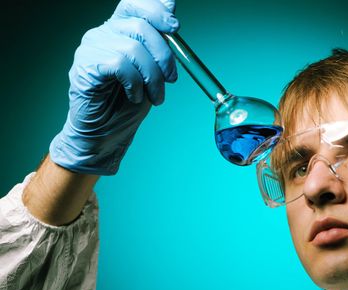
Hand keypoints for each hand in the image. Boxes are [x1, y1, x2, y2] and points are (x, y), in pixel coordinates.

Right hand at [49, 0, 178, 174]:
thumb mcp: (153, 71)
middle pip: (140, 26)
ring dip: (153, 77)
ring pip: (132, 49)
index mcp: (119, 29)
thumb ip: (159, 45)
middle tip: (171, 80)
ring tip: (155, 96)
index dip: (157, 9)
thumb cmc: (128, 103)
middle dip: (164, 56)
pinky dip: (135, 84)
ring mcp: (91, 49)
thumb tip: (173, 17)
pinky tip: (135, 96)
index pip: (135, 4)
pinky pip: (120, 66)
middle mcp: (102, 33)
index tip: (175, 27)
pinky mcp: (86, 68)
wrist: (106, 133)